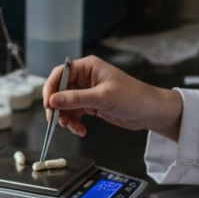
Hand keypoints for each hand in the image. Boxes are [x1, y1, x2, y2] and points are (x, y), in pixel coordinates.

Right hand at [41, 55, 183, 138]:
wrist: (150, 112)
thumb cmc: (133, 97)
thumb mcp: (102, 97)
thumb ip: (76, 99)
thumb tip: (53, 100)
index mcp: (88, 67)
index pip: (59, 74)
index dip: (50, 88)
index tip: (48, 104)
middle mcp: (85, 78)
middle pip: (59, 91)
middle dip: (57, 107)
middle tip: (56, 121)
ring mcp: (87, 92)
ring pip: (65, 105)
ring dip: (66, 118)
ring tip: (73, 128)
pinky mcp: (91, 105)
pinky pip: (74, 113)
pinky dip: (74, 123)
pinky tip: (81, 130)